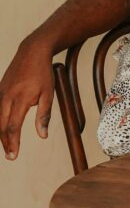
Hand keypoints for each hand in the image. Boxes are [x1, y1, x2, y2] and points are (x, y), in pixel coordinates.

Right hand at [0, 41, 52, 159]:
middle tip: (11, 155)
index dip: (12, 142)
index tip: (14, 155)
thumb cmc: (42, 73)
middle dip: (5, 142)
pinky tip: (2, 128)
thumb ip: (44, 115)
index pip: (13, 126)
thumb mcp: (48, 93)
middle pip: (1, 125)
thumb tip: (43, 136)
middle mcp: (6, 97)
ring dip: (1, 133)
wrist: (32, 51)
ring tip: (8, 146)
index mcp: (20, 99)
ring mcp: (1, 92)